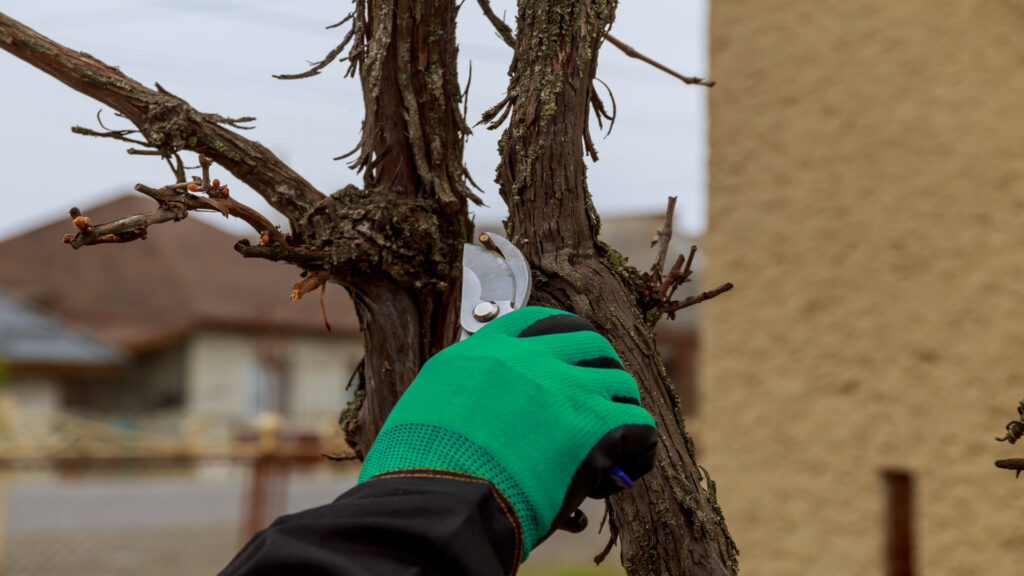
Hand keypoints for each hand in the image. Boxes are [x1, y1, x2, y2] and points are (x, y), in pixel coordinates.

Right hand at [358, 307, 656, 557]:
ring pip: (619, 383)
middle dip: (600, 367)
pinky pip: (639, 425)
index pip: (536, 322)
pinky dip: (639, 448)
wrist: (439, 501)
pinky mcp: (593, 426)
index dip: (561, 337)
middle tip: (600, 396)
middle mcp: (529, 360)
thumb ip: (459, 392)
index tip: (569, 355)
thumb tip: (473, 406)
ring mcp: (565, 388)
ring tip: (614, 440)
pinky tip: (627, 468)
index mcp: (484, 353)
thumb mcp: (425, 408)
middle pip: (588, 342)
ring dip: (619, 410)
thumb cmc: (420, 470)